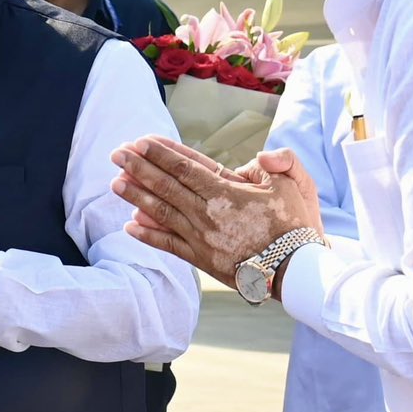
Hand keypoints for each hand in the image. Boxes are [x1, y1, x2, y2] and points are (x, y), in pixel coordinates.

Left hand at [111, 136, 320, 285]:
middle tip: (117, 153)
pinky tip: (129, 226)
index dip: (161, 153)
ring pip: (161, 212)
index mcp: (226, 192)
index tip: (141, 141)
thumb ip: (280, 161)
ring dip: (136, 195)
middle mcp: (207, 213)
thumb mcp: (296, 185)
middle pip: (166, 185)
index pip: (185, 166)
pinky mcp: (201, 259)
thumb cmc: (295, 225)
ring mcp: (201, 237)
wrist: (297, 270)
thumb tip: (260, 155)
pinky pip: (168, 245)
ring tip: (114, 182)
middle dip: (139, 167)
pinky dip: (147, 235)